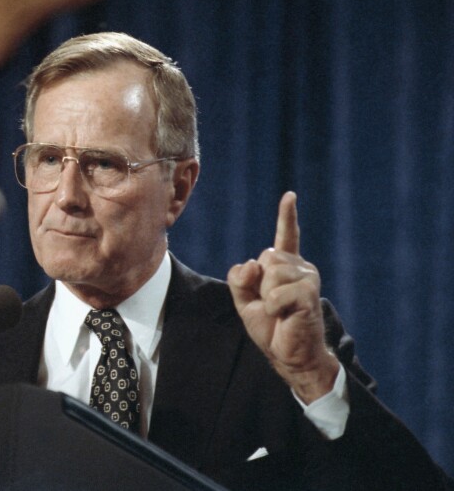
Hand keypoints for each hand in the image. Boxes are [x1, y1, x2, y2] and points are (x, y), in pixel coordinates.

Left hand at [227, 191, 338, 403]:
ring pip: (270, 273)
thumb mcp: (244, 301)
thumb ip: (239, 279)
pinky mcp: (309, 293)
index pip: (286, 236)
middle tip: (271, 304)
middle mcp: (300, 267)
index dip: (287, 216)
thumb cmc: (271, 327)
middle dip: (258, 284)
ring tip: (279, 310)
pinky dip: (272, 307)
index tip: (290, 196)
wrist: (289, 354)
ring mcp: (307, 278)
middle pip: (265, 258)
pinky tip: (283, 315)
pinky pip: (276, 293)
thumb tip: (252, 263)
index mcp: (285, 267)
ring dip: (266, 297)